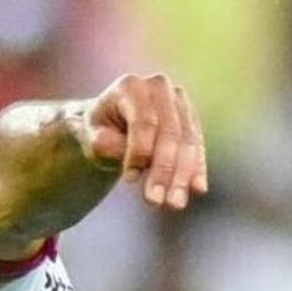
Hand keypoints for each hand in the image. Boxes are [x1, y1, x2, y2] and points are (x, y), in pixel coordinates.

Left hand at [81, 75, 208, 211]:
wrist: (112, 124)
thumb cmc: (100, 131)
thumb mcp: (93, 138)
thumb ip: (108, 145)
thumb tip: (137, 158)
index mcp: (131, 86)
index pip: (143, 121)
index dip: (139, 152)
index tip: (129, 180)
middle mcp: (159, 87)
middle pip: (169, 132)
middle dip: (163, 170)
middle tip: (155, 201)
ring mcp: (179, 101)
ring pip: (187, 141)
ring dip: (182, 175)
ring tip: (174, 204)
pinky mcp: (190, 118)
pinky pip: (197, 145)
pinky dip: (197, 168)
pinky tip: (198, 189)